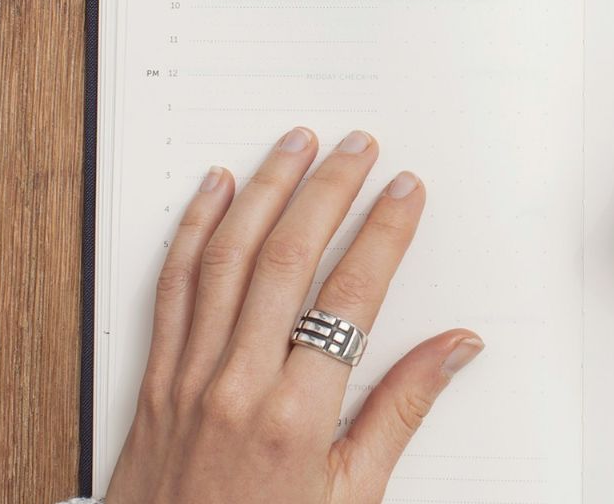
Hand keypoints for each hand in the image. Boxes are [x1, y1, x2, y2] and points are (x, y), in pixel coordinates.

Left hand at [106, 128, 483, 503]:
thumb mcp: (352, 495)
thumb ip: (401, 410)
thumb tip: (457, 347)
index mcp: (298, 415)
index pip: (352, 295)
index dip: (384, 233)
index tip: (405, 191)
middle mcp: (239, 383)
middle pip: (289, 258)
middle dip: (329, 190)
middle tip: (359, 146)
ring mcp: (190, 375)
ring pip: (227, 257)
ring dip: (264, 190)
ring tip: (296, 144)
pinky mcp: (156, 377)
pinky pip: (173, 286)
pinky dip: (194, 229)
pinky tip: (215, 189)